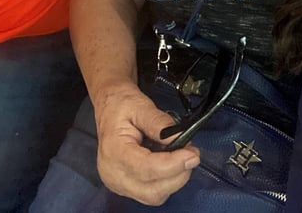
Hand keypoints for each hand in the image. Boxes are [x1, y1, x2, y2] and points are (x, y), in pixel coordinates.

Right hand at [94, 83, 200, 205]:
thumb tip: (179, 138)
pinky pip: (152, 192)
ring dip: (174, 179)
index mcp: (113, 150)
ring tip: (179, 156)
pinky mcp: (126, 186)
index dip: (172, 165)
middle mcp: (112, 172)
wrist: (110, 107)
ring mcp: (118, 183)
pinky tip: (168, 163)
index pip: (146, 168)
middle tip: (191, 154)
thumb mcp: (141, 105)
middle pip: (152, 190)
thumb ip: (160, 122)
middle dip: (177, 174)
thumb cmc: (121, 105)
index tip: (191, 155)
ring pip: (154, 196)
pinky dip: (166, 181)